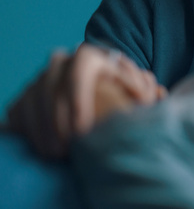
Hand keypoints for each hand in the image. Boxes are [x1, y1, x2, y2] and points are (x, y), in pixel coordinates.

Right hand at [6, 43, 165, 158]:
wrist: (99, 83)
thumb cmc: (123, 87)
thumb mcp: (137, 84)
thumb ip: (144, 88)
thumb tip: (156, 93)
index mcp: (89, 56)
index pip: (79, 70)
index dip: (78, 100)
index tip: (83, 129)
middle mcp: (62, 61)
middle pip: (52, 86)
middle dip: (57, 119)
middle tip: (68, 147)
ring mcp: (41, 76)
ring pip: (33, 98)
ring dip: (41, 128)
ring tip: (56, 153)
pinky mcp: (28, 92)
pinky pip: (20, 109)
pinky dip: (28, 128)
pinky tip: (41, 147)